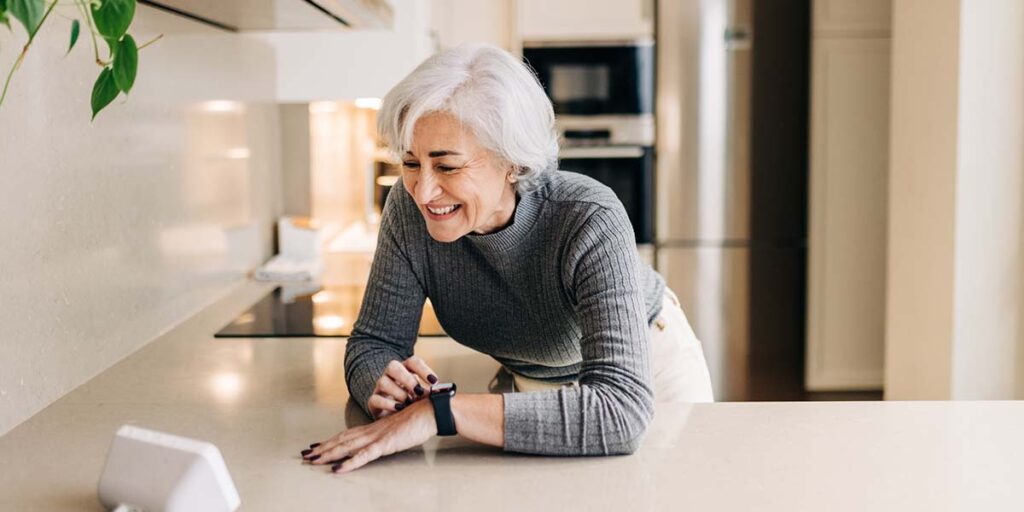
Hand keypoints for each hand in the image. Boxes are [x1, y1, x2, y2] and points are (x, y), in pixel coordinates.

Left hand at [302, 399, 436, 472]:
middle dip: (323, 448)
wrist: (430, 411)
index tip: (317, 445)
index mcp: (374, 428)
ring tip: (313, 460)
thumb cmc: (419, 419)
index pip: (347, 434)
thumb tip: (384, 440)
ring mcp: (377, 437)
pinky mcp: (385, 444)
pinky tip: (337, 469)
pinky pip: (363, 456)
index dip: (331, 440)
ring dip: (328, 454)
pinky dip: (349, 463)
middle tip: (306, 455)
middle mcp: (372, 431)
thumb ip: (388, 435)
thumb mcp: (399, 429)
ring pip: (347, 447)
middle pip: (342, 440)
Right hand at [369, 356, 438, 419]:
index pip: (412, 362)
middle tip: (418, 391)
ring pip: (383, 382)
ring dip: (398, 393)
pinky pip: (375, 399)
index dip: (424, 370)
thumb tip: (440, 395)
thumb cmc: (411, 402)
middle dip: (407, 379)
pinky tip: (399, 409)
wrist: (393, 416)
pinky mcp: (373, 402)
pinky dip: (388, 404)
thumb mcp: (421, 396)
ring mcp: (380, 388)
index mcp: (405, 370)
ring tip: (408, 402)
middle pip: (393, 366)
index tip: (434, 382)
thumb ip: (428, 394)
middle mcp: (390, 375)